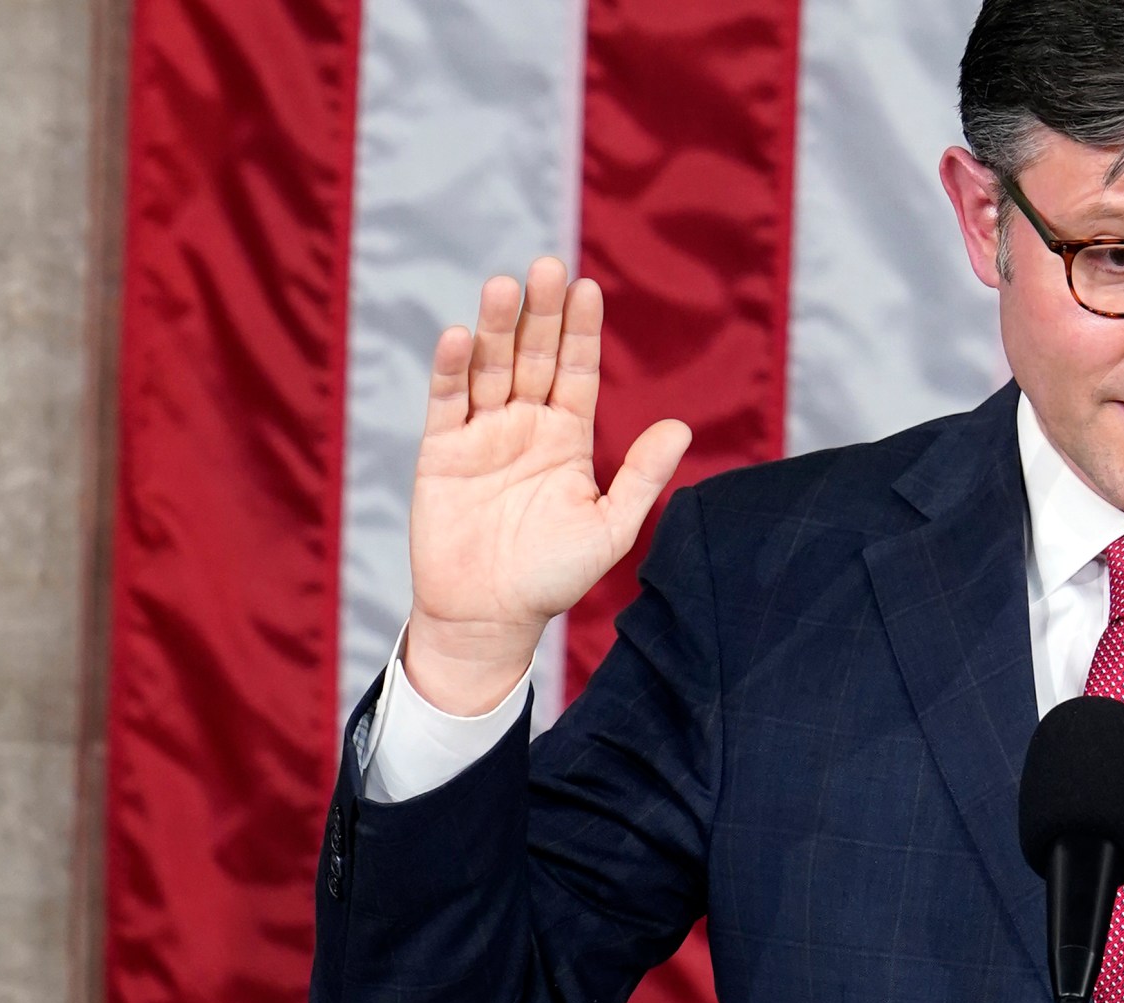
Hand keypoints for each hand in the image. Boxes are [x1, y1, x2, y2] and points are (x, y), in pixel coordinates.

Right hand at [404, 256, 691, 714]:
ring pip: (490, 368)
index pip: (577, 370)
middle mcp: (525, 425)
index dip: (581, 330)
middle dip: (542, 312)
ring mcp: (482, 434)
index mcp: (568, 437)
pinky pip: (446, 402)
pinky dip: (452, 369)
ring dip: (496, 327)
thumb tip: (683, 427)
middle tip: (548, 265)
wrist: (491, 617)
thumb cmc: (554, 578)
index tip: (589, 287)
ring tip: (504, 286)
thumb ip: (642, 476)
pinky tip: (460, 336)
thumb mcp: (610, 526)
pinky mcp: (440, 452)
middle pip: (534, 355)